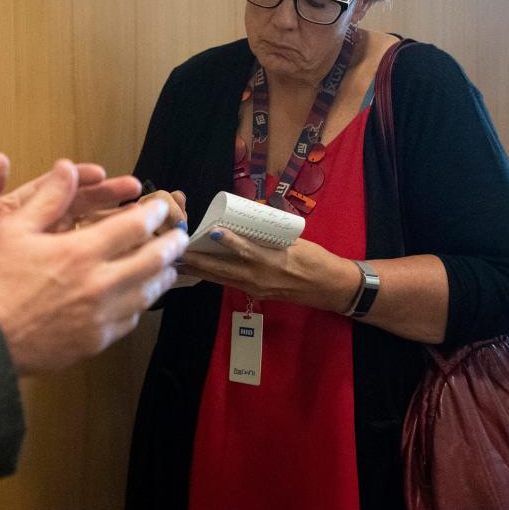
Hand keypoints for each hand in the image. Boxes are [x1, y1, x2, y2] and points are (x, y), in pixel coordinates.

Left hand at [0, 153, 142, 285]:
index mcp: (32, 203)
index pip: (61, 185)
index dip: (81, 177)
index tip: (100, 173)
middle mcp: (51, 219)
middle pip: (86, 202)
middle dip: (110, 195)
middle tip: (136, 190)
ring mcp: (60, 243)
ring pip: (94, 228)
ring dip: (118, 221)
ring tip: (143, 218)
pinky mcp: (66, 265)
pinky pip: (92, 255)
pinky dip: (111, 252)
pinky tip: (133, 254)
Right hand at [0, 160, 188, 374]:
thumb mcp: (14, 229)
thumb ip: (48, 199)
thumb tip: (67, 168)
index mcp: (82, 251)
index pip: (133, 226)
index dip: (153, 212)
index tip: (161, 205)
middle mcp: (100, 284)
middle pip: (152, 261)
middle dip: (170, 245)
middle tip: (179, 236)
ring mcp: (102, 316)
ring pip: (147, 294)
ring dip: (162, 276)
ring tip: (169, 268)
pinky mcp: (97, 341)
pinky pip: (129, 320)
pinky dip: (139, 305)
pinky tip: (138, 299)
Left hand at [178, 229, 359, 313]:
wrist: (330, 288)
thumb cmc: (315, 259)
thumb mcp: (294, 240)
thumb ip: (269, 233)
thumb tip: (248, 216)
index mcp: (273, 261)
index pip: (247, 251)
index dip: (229, 241)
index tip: (212, 231)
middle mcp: (260, 277)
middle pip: (224, 269)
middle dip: (200, 261)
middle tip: (178, 250)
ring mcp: (255, 287)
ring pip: (222, 278)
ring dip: (201, 270)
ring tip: (179, 261)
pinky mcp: (255, 293)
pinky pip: (229, 283)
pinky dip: (213, 276)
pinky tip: (199, 270)